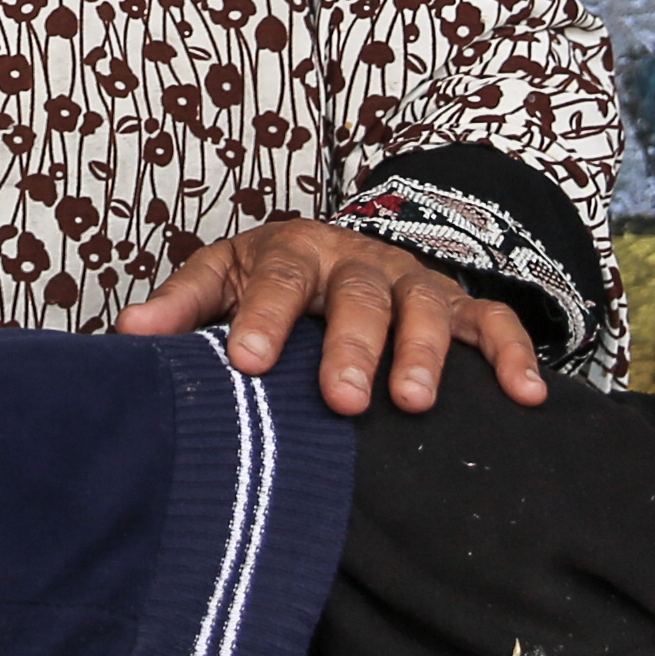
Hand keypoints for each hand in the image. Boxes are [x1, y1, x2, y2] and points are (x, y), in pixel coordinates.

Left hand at [119, 219, 542, 413]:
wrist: (339, 252)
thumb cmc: (273, 279)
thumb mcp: (223, 278)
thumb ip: (182, 306)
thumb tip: (127, 335)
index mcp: (294, 252)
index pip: (277, 279)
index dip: (262, 318)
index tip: (245, 362)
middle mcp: (358, 262)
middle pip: (358, 297)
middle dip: (351, 347)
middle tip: (341, 400)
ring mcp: (414, 282)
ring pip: (426, 307)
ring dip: (424, 353)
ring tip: (414, 403)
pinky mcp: (459, 306)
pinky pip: (493, 323)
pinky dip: (512, 355)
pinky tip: (527, 396)